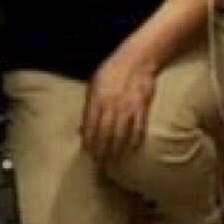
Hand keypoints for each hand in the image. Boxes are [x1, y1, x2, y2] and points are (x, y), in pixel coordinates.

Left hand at [82, 44, 157, 162]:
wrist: (136, 59)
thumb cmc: (111, 71)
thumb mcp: (94, 85)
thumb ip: (88, 107)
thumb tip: (81, 128)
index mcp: (97, 99)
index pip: (91, 125)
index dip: (89, 141)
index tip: (88, 153)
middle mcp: (112, 105)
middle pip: (105, 134)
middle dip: (101, 151)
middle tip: (99, 164)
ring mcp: (128, 107)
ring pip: (121, 134)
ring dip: (116, 150)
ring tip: (113, 161)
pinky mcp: (142, 108)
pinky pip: (138, 128)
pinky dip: (134, 141)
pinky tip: (131, 149)